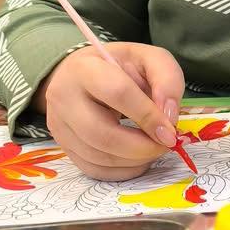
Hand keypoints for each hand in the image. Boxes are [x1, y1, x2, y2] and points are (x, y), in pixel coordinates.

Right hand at [33, 42, 184, 180]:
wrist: (82, 73)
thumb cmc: (119, 65)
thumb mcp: (148, 58)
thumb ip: (166, 79)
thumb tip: (169, 118)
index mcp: (85, 68)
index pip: (118, 94)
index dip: (148, 116)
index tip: (171, 132)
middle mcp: (63, 97)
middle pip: (102, 134)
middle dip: (141, 146)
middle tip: (165, 145)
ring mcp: (59, 125)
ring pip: (97, 157)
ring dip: (134, 160)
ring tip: (154, 149)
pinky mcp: (62, 147)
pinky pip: (93, 170)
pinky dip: (122, 171)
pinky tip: (138, 159)